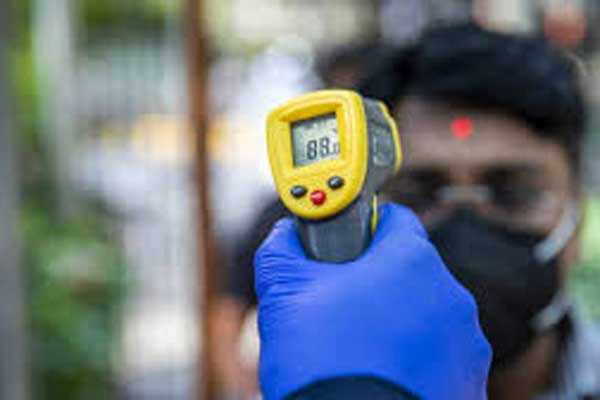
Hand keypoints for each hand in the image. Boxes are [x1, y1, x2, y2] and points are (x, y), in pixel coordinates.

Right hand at [254, 204, 490, 399]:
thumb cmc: (323, 363)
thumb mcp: (284, 295)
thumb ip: (283, 250)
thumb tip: (285, 235)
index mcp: (410, 260)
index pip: (394, 218)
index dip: (365, 227)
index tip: (347, 246)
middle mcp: (449, 294)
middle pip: (410, 270)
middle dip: (378, 282)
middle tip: (343, 306)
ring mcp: (465, 341)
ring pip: (427, 314)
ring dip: (400, 322)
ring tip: (362, 347)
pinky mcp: (470, 380)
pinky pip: (440, 355)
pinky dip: (416, 359)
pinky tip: (384, 371)